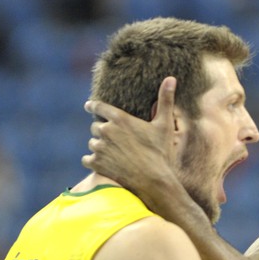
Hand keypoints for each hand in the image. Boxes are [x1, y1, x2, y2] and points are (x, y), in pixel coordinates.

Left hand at [82, 76, 177, 192]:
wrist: (153, 181)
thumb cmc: (160, 152)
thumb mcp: (164, 125)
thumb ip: (165, 100)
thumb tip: (171, 78)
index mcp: (119, 118)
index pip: (98, 106)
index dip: (93, 105)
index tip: (89, 106)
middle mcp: (106, 131)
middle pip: (95, 127)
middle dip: (103, 132)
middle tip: (114, 140)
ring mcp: (99, 148)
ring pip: (92, 144)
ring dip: (99, 147)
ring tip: (112, 154)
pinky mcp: (96, 164)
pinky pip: (87, 159)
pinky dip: (93, 161)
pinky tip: (103, 164)